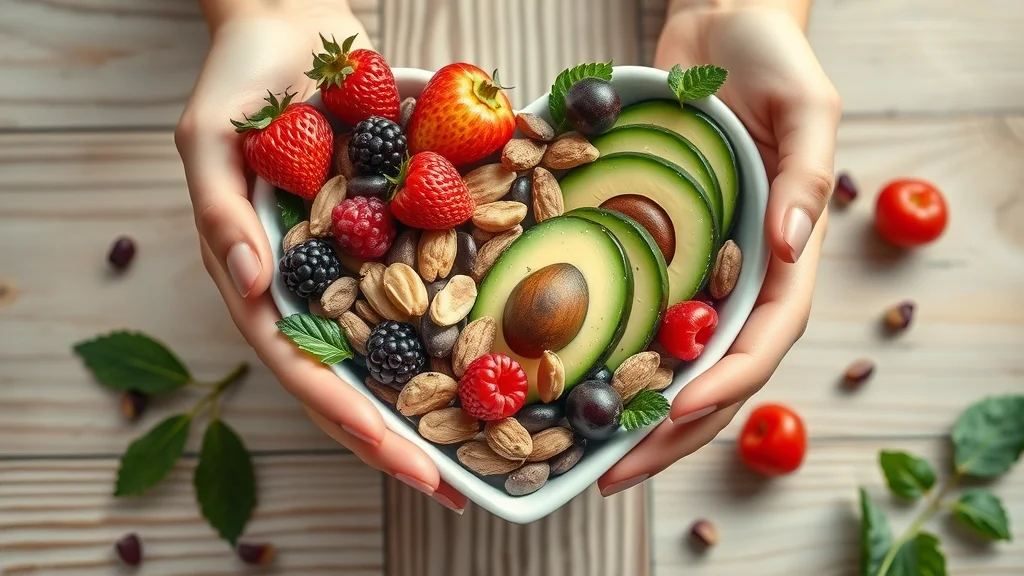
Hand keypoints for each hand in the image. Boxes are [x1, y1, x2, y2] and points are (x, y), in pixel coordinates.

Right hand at [175, 3, 465, 511]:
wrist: (296, 27)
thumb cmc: (241, 81)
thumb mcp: (211, 139)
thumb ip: (221, 211)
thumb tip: (253, 285)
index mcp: (263, 277)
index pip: (302, 366)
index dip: (348, 418)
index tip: (401, 457)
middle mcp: (314, 282)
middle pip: (355, 375)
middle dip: (400, 435)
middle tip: (452, 485)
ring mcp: (358, 259)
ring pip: (398, 343)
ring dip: (437, 395)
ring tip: (486, 446)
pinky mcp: (396, 227)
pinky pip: (433, 275)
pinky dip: (461, 317)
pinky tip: (504, 355)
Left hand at [599, 4, 839, 494]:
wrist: (720, 26)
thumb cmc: (771, 58)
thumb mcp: (806, 107)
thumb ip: (806, 178)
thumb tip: (791, 251)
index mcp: (787, 253)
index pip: (766, 337)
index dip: (727, 385)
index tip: (678, 412)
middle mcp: (742, 273)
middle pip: (715, 373)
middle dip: (672, 432)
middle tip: (615, 473)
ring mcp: (698, 268)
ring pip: (672, 360)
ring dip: (635, 414)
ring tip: (586, 455)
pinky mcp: (659, 250)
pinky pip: (634, 312)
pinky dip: (608, 355)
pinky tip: (565, 383)